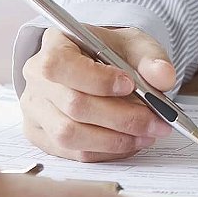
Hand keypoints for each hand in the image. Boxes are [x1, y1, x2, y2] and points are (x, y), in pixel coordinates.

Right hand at [21, 25, 177, 161]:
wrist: (98, 66)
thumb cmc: (111, 53)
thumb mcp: (134, 45)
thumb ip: (150, 57)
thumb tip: (163, 76)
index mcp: (54, 45)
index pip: (61, 65)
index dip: (96, 80)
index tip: (130, 85)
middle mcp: (36, 78)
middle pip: (73, 105)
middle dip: (120, 117)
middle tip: (156, 121)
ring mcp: (34, 110)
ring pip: (70, 135)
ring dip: (114, 140)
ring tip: (146, 134)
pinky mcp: (41, 135)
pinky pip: (72, 152)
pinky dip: (106, 151)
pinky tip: (129, 142)